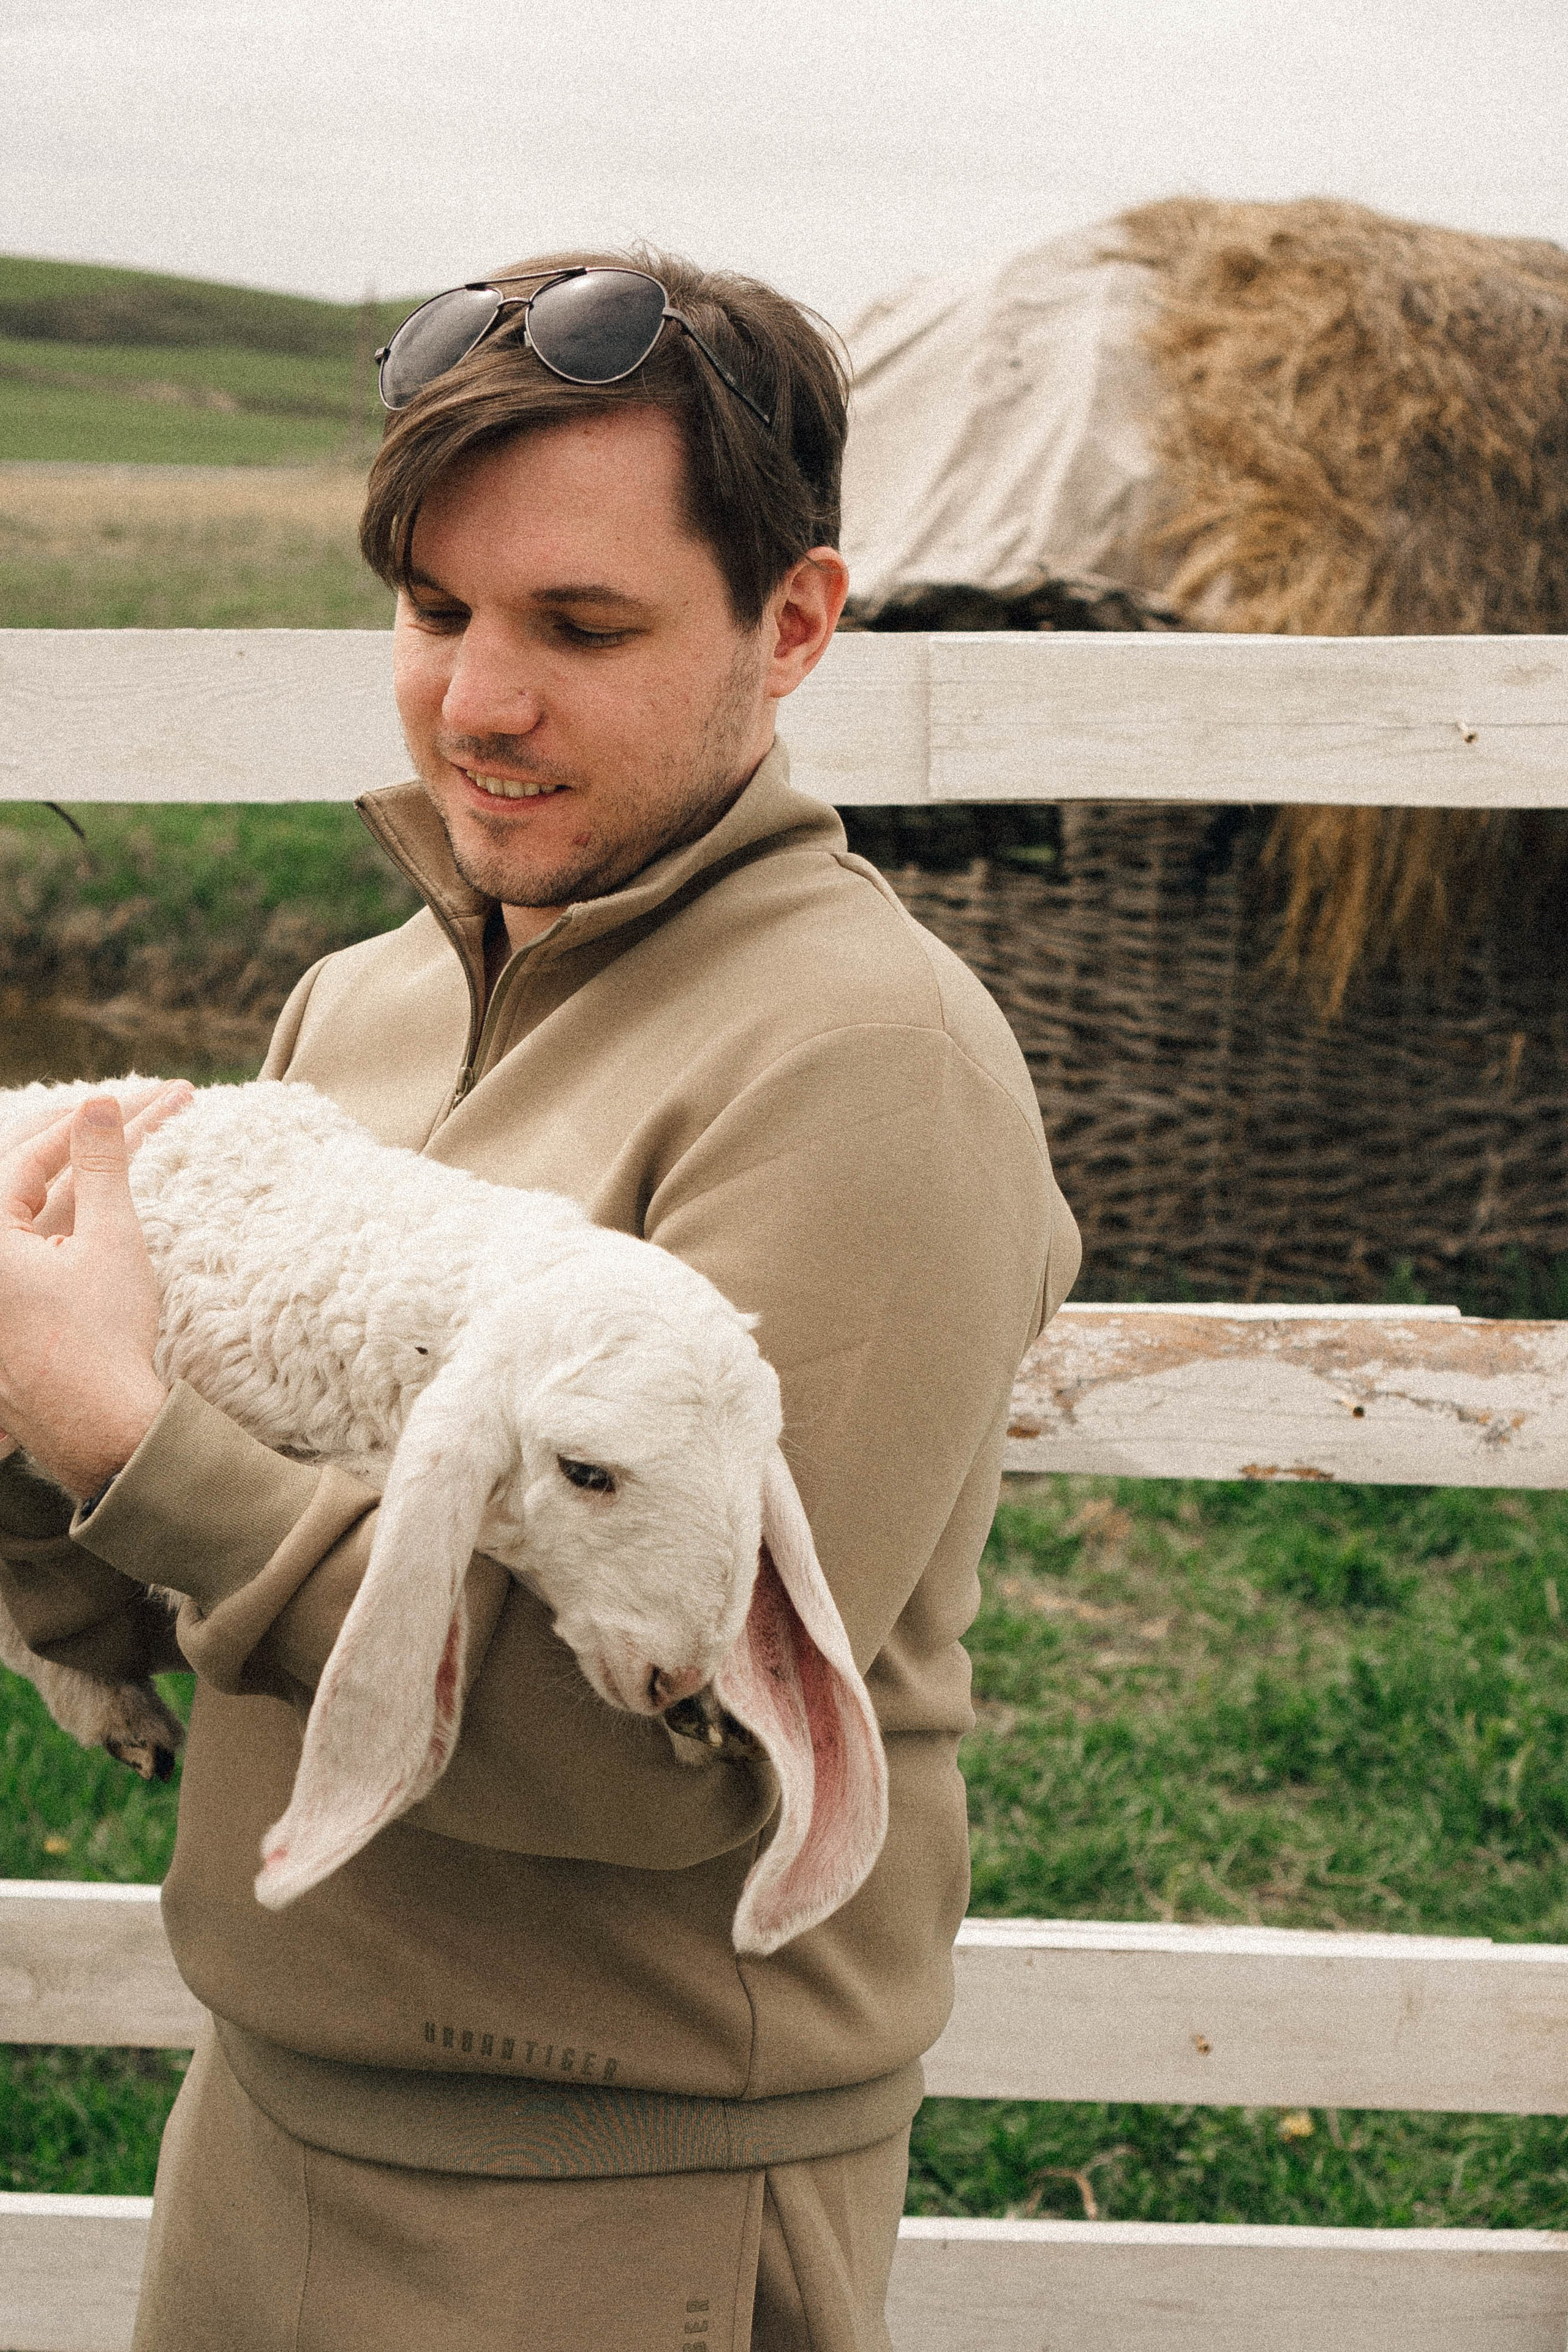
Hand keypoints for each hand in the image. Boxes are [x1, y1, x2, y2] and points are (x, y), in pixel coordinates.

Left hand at [0, 1086, 191, 1496]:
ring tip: (102, 1143)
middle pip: (12, 1177)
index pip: (27, 1157)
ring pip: (16, 1209)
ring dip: (59, 1172)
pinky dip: (51, 1212)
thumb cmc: (103, 1341)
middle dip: (66, 1138)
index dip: (82, 1127)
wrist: (97, 1430)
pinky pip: (19, 1242)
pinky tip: (79, 1201)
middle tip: (117, 1110)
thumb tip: (101, 1104)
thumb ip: (103, 1165)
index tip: (127, 1104)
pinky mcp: (0, 1313)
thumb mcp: (111, 1242)